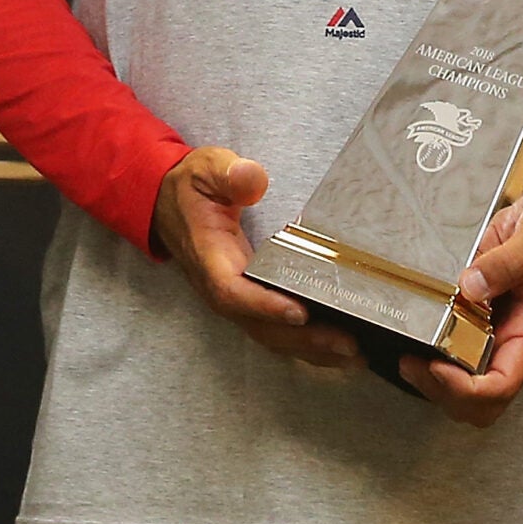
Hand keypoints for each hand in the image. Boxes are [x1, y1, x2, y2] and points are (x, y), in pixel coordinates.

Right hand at [151, 147, 361, 369]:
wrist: (168, 205)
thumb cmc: (192, 188)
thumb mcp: (207, 168)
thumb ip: (228, 173)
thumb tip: (252, 181)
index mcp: (210, 257)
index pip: (233, 291)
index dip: (265, 306)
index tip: (300, 313)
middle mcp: (220, 288)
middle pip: (260, 326)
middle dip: (303, 339)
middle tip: (348, 345)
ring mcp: (235, 299)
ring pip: (270, 335)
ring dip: (311, 349)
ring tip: (354, 355)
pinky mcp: (249, 301)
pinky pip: (275, 330)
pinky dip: (306, 344)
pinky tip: (338, 349)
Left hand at [400, 170, 522, 426]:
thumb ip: (510, 260)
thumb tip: (472, 286)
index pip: (501, 386)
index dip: (465, 389)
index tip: (436, 365)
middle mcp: (513, 337)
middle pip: (480, 400)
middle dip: (442, 392)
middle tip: (412, 363)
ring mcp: (495, 329)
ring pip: (465, 383)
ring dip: (433, 380)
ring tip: (409, 356)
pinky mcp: (479, 314)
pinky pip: (455, 351)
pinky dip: (432, 353)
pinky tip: (416, 333)